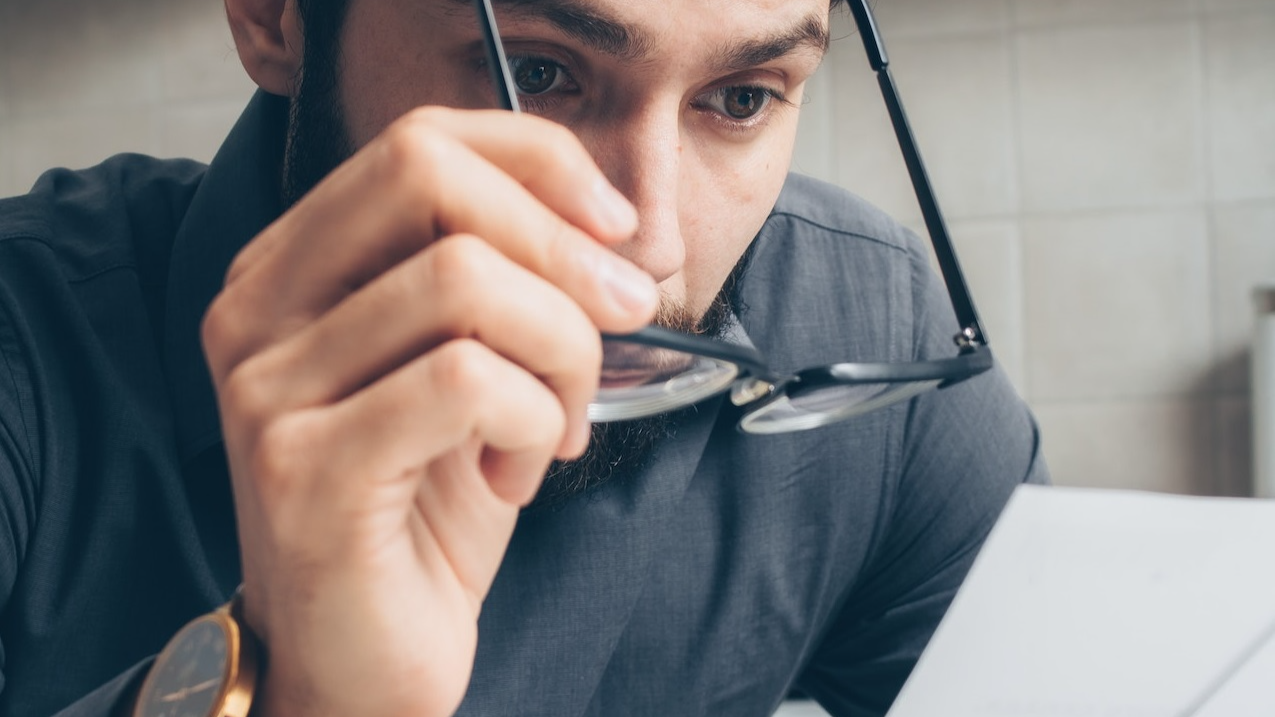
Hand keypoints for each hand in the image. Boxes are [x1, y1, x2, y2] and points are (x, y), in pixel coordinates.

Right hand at [200, 107, 656, 716]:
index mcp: (292, 269)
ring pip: (465, 280)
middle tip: (622, 313)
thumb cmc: (422, 512)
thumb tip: (601, 221)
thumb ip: (500, 281)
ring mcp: (267, 387)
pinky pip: (468, 380)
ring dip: (560, 351)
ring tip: (558, 422)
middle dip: (560, 243)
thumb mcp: (468, 369)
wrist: (362, 656)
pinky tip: (517, 472)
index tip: (613, 225)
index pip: (417, 143)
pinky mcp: (303, 466)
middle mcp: (257, 311)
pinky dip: (531, 420)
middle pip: (428, 179)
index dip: (537, 162)